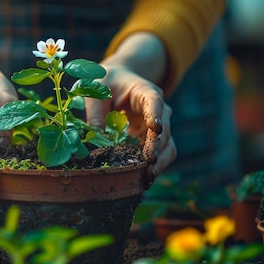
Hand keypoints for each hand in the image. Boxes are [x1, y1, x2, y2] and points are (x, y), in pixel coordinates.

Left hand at [85, 65, 176, 179]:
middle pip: (165, 130)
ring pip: (168, 147)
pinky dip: (153, 168)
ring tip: (148, 178)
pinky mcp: (152, 141)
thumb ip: (96, 113)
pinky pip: (159, 156)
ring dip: (160, 163)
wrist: (118, 83)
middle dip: (157, 148)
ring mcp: (158, 128)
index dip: (156, 115)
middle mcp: (159, 111)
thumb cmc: (107, 84)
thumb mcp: (97, 91)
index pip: (155, 102)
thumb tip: (95, 141)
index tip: (156, 128)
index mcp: (146, 93)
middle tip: (149, 164)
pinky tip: (143, 180)